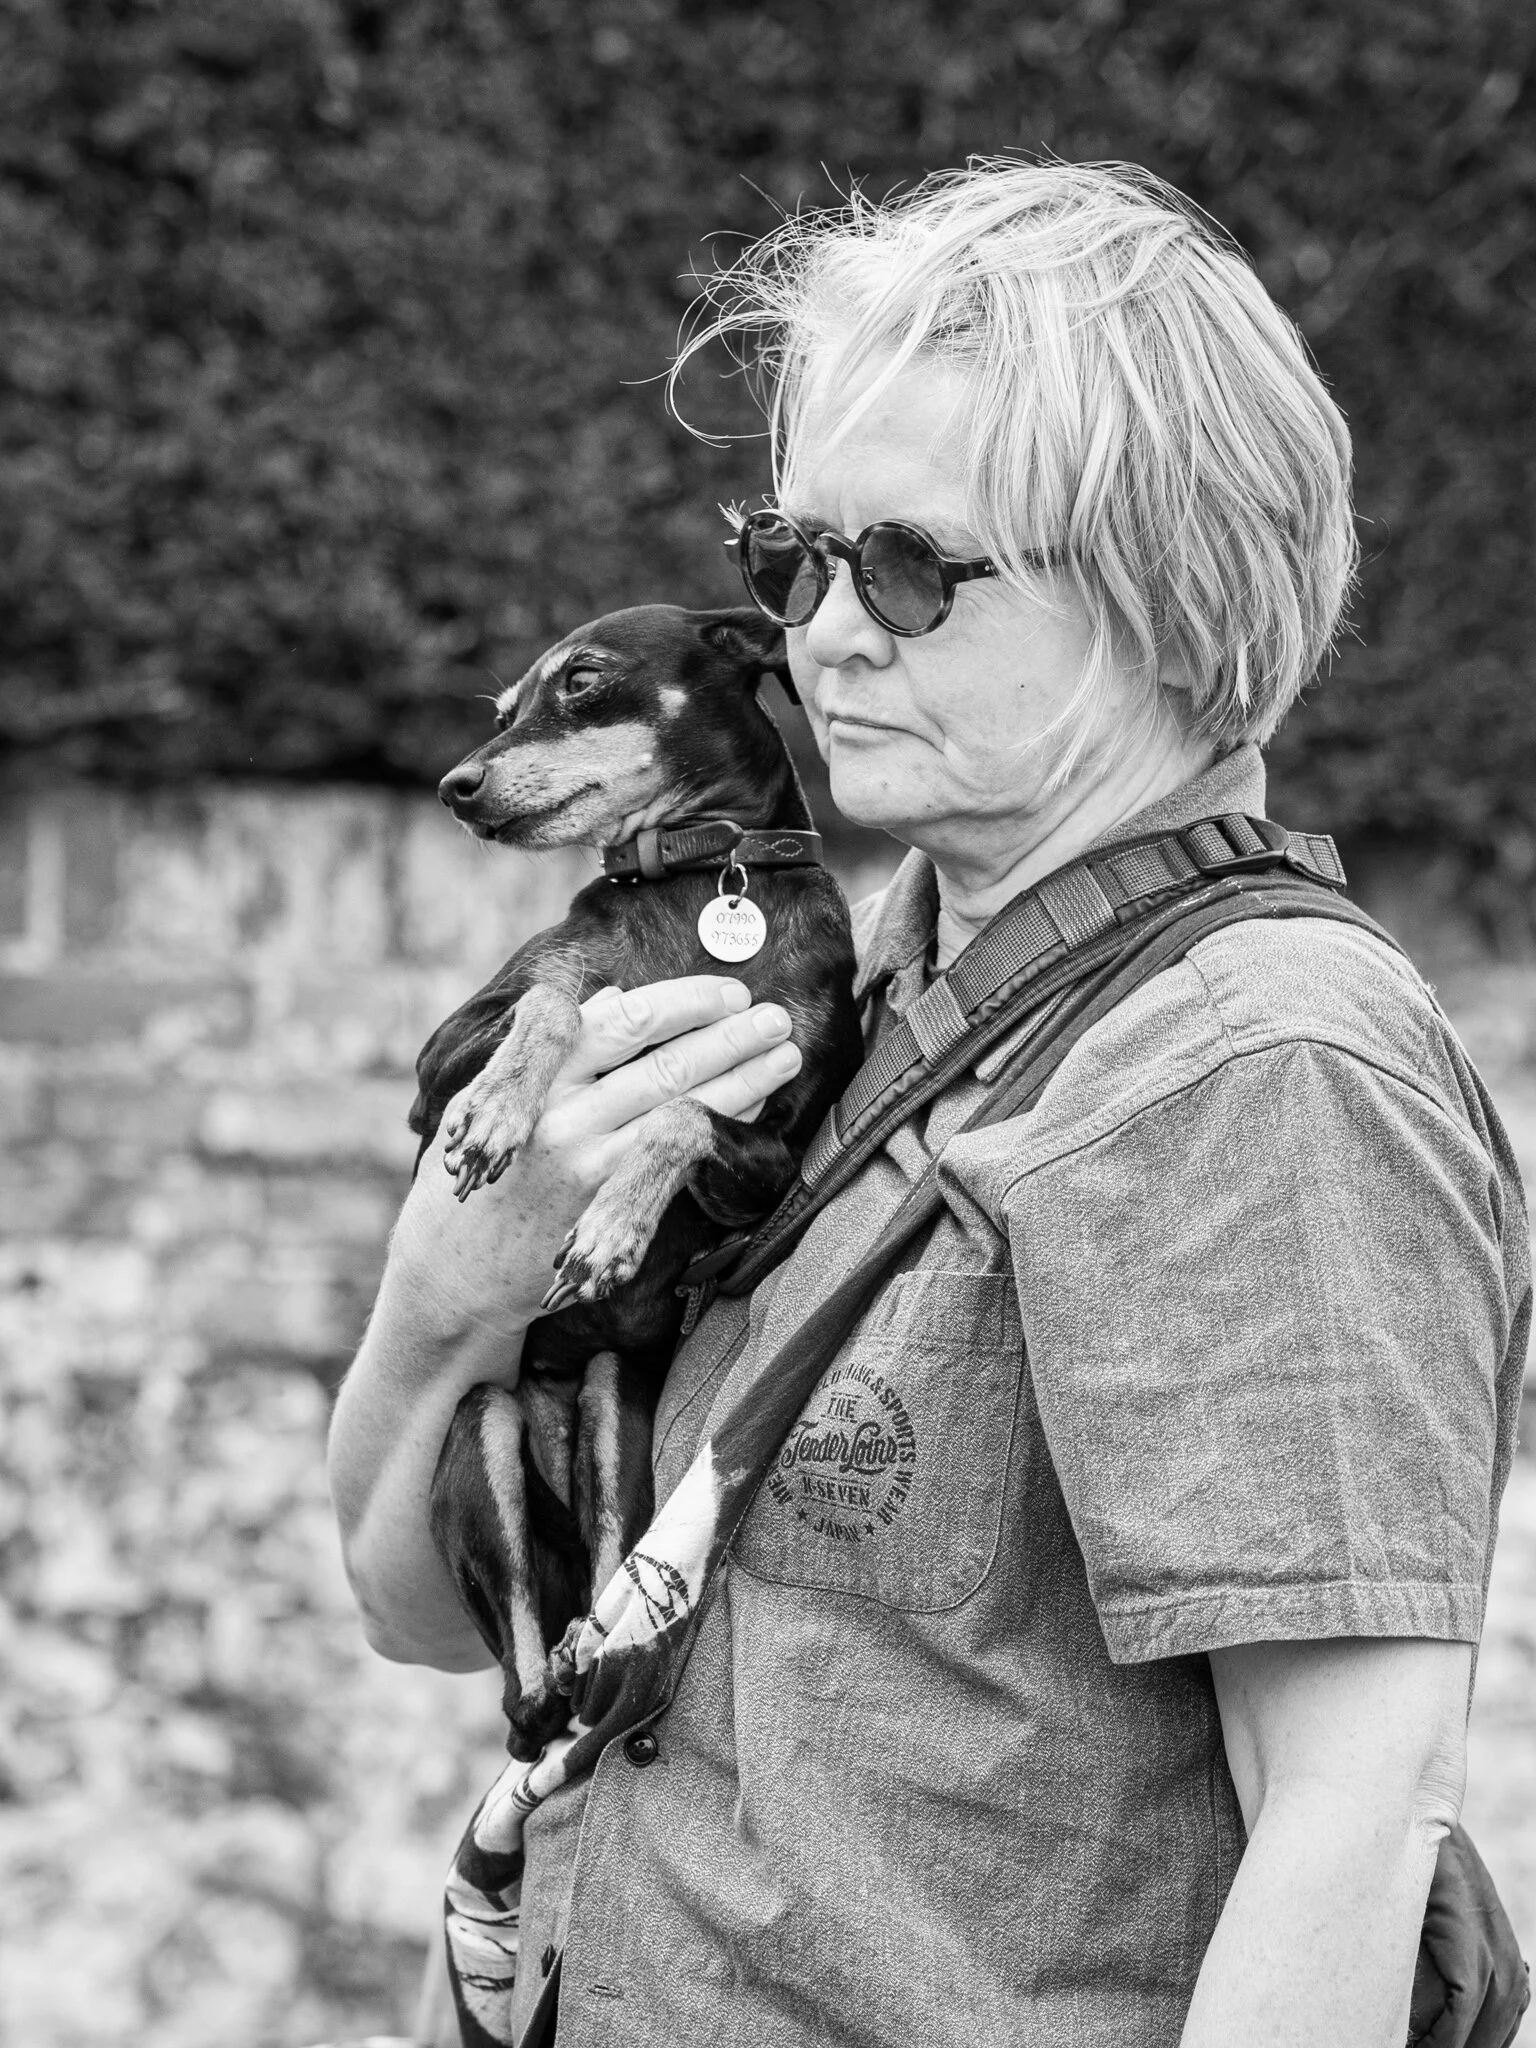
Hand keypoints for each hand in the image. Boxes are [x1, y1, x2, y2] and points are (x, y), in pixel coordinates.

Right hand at [396, 975, 802, 1337]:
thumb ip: (551, 1046)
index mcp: (531, 1077)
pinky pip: (679, 1161)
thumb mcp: (489, 1097)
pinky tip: (752, 1111)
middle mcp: (561, 1116)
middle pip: (662, 1062)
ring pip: (679, 1107)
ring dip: (742, 1079)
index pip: (619, 1021)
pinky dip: (718, 1130)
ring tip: (783, 1055)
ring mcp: (588, 1166)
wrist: (453, 1273)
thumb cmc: (476, 1174)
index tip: (723, 991)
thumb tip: (613, 997)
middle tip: (775, 1015)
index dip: (680, 1001)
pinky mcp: (608, 1210)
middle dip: (728, 1034)